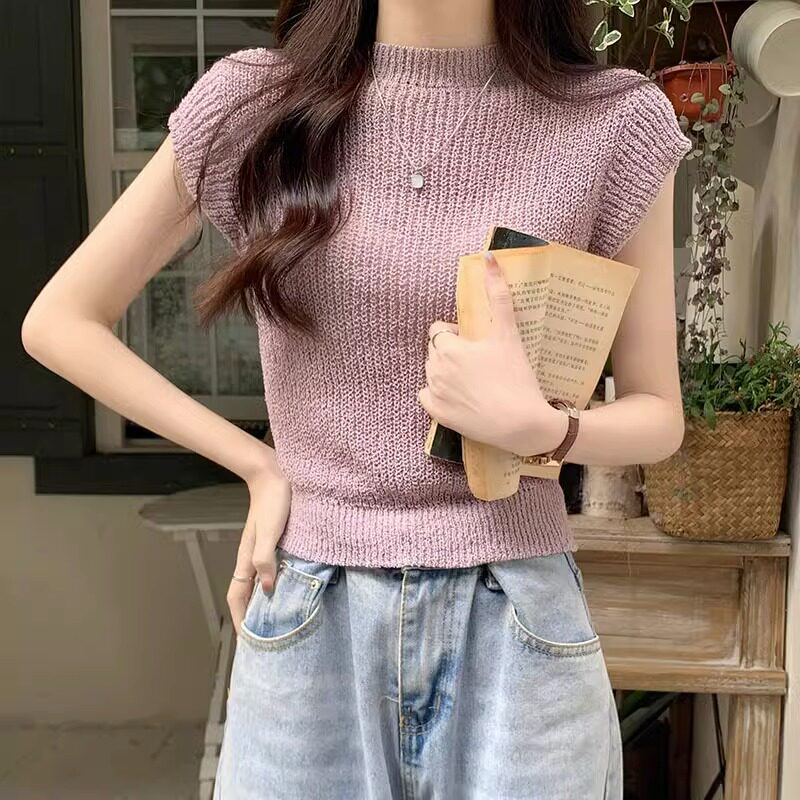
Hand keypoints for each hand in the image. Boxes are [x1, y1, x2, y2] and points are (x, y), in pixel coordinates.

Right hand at [226, 469, 291, 636]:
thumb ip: (266, 558)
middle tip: (265, 637)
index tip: (248, 640)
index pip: (238, 595)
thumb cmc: (273, 501)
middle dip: (251, 616)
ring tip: (277, 619)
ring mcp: (263, 549)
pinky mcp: (275, 541)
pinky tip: (289, 587)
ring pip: (260, 582)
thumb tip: (267, 589)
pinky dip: (276, 583)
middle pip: (247, 593)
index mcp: (247, 557)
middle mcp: (253, 557)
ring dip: (265, 602)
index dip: (240, 619)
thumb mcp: (270, 531)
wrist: (275, 474)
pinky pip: (272, 569)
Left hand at [418, 250, 565, 455]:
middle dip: (451, 351)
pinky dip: (438, 395)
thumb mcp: (508, 334)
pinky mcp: (437, 414)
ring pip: (431, 372)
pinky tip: (460, 397)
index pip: (438, 330)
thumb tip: (488, 257)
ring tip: (473, 380)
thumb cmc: (515, 377)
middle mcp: (434, 369)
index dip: (455, 333)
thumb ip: (497, 295)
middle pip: (435, 351)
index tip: (475, 343)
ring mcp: (434, 393)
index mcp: (448, 347)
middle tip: (479, 362)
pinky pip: (426, 397)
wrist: (521, 423)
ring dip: (445, 371)